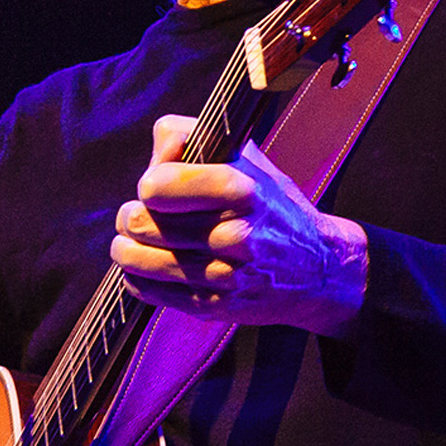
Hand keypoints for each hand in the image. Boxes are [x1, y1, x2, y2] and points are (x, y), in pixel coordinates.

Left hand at [111, 114, 367, 336]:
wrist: (318, 268)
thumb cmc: (271, 206)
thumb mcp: (246, 158)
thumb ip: (192, 138)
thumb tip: (153, 158)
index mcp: (240, 189)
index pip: (154, 187)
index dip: (150, 184)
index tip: (158, 187)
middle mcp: (233, 234)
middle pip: (139, 223)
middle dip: (132, 215)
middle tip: (139, 214)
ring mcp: (223, 275)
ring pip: (136, 260)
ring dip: (127, 247)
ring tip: (135, 239)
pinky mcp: (213, 306)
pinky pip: (146, 290)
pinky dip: (139, 277)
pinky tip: (149, 267)